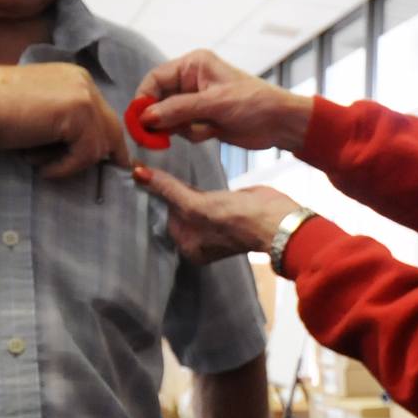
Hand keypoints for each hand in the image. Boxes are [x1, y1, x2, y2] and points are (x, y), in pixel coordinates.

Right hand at [0, 63, 127, 178]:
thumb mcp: (42, 114)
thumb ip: (67, 123)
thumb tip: (93, 150)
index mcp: (75, 78)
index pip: (104, 113)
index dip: (108, 139)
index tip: (115, 161)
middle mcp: (84, 82)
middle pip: (112, 127)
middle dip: (111, 153)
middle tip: (114, 172)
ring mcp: (84, 95)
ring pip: (100, 144)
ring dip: (72, 162)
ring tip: (40, 163)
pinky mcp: (80, 113)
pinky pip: (87, 153)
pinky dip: (66, 167)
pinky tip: (43, 168)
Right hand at [134, 49, 311, 151]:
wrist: (280, 123)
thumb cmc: (254, 103)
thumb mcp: (214, 104)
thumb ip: (178, 109)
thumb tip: (145, 117)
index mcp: (194, 65)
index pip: (155, 79)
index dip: (144, 99)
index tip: (139, 120)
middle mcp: (191, 80)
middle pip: (158, 100)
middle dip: (160, 118)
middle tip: (156, 137)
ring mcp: (196, 100)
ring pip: (168, 118)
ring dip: (180, 128)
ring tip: (205, 128)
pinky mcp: (202, 119)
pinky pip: (182, 130)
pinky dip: (192, 134)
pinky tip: (212, 132)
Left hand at [134, 168, 297, 263]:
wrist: (277, 219)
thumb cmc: (239, 221)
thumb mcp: (197, 207)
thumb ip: (169, 190)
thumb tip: (139, 174)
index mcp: (189, 247)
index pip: (163, 219)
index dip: (153, 198)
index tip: (139, 176)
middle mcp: (198, 239)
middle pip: (173, 210)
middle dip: (164, 193)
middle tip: (147, 169)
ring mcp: (211, 223)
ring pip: (184, 201)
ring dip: (176, 187)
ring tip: (160, 170)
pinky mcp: (223, 208)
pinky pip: (198, 194)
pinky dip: (190, 185)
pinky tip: (183, 175)